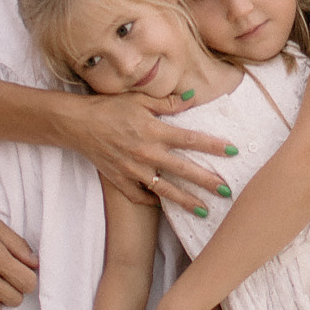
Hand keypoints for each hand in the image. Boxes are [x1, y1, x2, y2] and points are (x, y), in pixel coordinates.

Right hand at [67, 95, 236, 208]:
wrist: (77, 124)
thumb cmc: (109, 108)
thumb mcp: (139, 99)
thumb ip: (167, 102)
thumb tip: (193, 98)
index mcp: (153, 131)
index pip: (191, 139)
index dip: (213, 146)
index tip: (233, 151)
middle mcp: (146, 153)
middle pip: (183, 170)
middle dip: (206, 181)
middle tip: (227, 191)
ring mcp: (133, 170)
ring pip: (165, 190)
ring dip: (186, 201)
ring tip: (204, 211)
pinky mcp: (120, 180)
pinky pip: (140, 196)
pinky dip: (153, 202)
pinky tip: (166, 206)